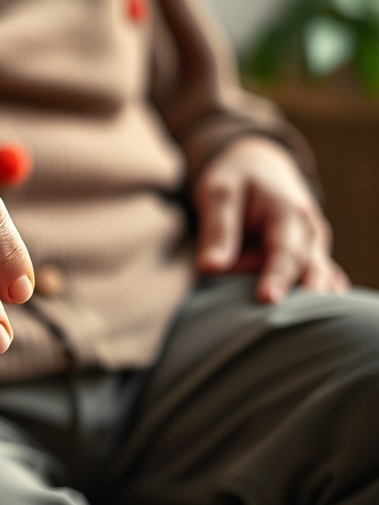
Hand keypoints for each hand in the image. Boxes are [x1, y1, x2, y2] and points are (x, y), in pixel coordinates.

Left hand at [194, 136, 347, 301]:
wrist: (259, 167)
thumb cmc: (235, 180)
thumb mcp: (218, 194)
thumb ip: (217, 229)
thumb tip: (211, 267)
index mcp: (289, 212)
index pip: (286, 251)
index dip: (277, 277)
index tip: (268, 299)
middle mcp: (311, 233)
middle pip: (306, 273)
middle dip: (291, 292)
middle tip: (267, 313)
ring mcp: (314, 249)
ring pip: (311, 282)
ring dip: (296, 296)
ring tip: (283, 314)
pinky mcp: (310, 261)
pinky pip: (315, 285)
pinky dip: (309, 298)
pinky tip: (300, 314)